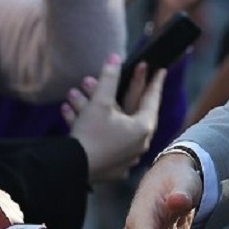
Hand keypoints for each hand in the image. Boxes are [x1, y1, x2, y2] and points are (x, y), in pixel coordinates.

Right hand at [63, 56, 165, 181]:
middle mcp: (137, 143)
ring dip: (92, 105)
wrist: (68, 171)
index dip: (154, 82)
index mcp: (143, 128)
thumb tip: (115, 57)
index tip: (161, 70)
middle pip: (128, 109)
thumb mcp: (100, 102)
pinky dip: (86, 123)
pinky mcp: (107, 166)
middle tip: (116, 74)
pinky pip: (99, 138)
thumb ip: (110, 78)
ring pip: (109, 123)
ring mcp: (123, 156)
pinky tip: (67, 111)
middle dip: (114, 90)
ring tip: (76, 91)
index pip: (151, 99)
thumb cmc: (90, 135)